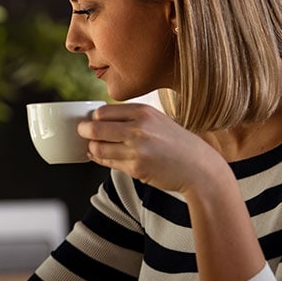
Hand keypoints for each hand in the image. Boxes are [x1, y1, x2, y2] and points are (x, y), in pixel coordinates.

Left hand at [78, 103, 224, 193]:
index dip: (93, 118)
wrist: (199, 167)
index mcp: (143, 112)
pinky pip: (108, 162)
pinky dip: (101, 159)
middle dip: (84, 132)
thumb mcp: (157, 120)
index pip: (102, 112)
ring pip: (97, 148)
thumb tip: (98, 119)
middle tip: (83, 133)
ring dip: (92, 148)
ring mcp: (136, 150)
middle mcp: (138, 129)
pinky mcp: (135, 168)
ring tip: (96, 147)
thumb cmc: (177, 143)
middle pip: (94, 128)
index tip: (92, 122)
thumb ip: (131, 118)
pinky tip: (101, 157)